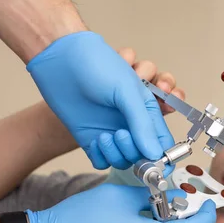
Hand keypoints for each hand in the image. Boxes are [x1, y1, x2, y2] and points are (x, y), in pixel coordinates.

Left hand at [89, 48, 185, 169]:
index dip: (163, 156)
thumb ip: (143, 124)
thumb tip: (154, 154)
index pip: (163, 141)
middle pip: (143, 155)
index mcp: (147, 111)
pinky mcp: (92, 140)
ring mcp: (112, 133)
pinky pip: (102, 161)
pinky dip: (101, 156)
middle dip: (134, 150)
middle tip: (121, 133)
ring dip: (117, 153)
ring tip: (105, 135)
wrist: (60, 59)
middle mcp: (132, 124)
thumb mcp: (127, 91)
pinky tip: (95, 140)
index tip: (156, 163)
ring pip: (124, 161)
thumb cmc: (97, 65)